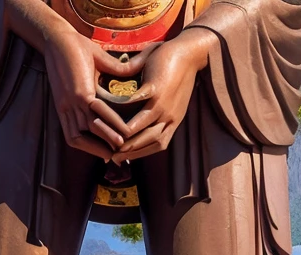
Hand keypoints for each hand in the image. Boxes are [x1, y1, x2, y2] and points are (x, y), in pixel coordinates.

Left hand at [43, 26, 135, 158]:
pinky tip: (122, 129)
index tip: (107, 153)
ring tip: (123, 147)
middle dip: (99, 150)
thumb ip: (113, 73)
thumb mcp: (96, 66)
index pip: (78, 137)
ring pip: (90, 130)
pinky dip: (110, 123)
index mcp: (67, 109)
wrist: (60, 38)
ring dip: (107, 140)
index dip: (92, 147)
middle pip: (82, 140)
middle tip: (117, 157)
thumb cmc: (75, 50)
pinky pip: (96, 114)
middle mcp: (67, 111)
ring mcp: (72, 104)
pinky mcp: (78, 93)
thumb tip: (134, 71)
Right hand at [112, 29, 212, 163]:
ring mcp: (163, 103)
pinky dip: (123, 110)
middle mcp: (170, 116)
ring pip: (143, 128)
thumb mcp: (172, 100)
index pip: (158, 145)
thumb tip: (143, 122)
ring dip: (126, 136)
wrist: (190, 51)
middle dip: (131, 151)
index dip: (141, 154)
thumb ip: (158, 113)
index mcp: (174, 121)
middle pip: (150, 141)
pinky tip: (110, 112)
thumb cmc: (178, 74)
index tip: (126, 156)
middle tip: (113, 155)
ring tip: (110, 139)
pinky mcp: (156, 88)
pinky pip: (137, 104)